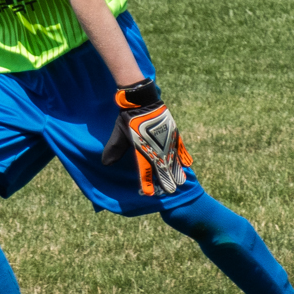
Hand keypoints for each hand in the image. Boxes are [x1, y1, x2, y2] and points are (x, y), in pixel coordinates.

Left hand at [101, 79, 192, 195]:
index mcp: (143, 148)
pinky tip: (187, 164)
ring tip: (180, 182)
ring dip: (176, 171)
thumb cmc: (129, 116)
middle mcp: (156, 146)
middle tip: (170, 191)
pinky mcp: (173, 132)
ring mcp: (166, 140)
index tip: (148, 193)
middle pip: (163, 167)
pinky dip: (183, 156)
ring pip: (173, 159)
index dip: (147, 182)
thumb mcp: (119, 133)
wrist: (143, 99)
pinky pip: (180, 147)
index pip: (145, 170)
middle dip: (166, 180)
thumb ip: (114, 148)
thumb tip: (105, 164)